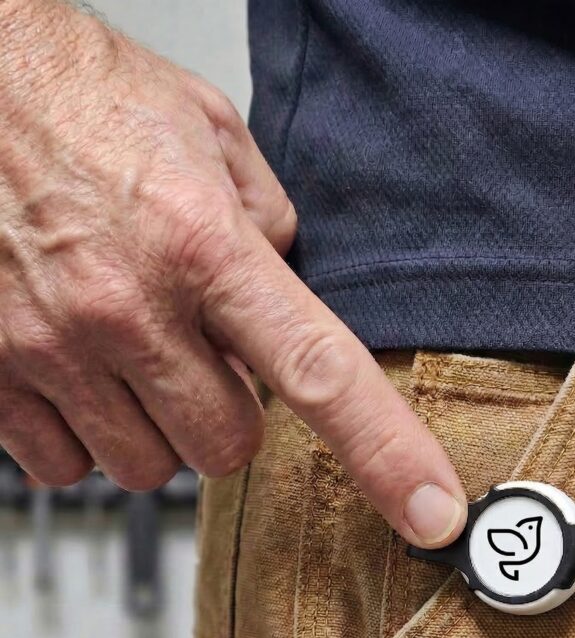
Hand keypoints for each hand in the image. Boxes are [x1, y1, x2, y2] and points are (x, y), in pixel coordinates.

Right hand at [0, 0, 466, 546]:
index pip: (319, 371)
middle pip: (226, 448)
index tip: (430, 510)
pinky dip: (80, 440)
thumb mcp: (202, 131)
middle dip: (227, 418)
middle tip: (199, 360)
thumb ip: (264, 219)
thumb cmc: (70, 97)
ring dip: (154, 430)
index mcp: (202, 244)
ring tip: (128, 359)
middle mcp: (126, 307)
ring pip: (145, 469)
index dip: (387, 453)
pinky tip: (77, 378)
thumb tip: (289, 281)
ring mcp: (51, 349)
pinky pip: (62, 468)